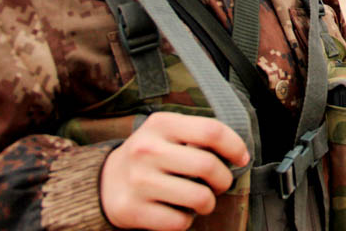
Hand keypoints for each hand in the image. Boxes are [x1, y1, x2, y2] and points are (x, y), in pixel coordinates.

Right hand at [100, 112, 249, 229]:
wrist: (104, 180)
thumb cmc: (150, 155)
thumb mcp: (167, 132)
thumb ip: (197, 134)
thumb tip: (237, 153)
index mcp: (161, 124)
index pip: (211, 131)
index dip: (235, 146)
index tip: (241, 158)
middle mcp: (147, 150)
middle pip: (208, 166)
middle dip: (224, 180)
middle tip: (219, 183)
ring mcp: (138, 181)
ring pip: (199, 197)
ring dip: (208, 202)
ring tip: (200, 198)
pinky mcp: (131, 210)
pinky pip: (179, 222)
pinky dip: (186, 220)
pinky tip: (178, 211)